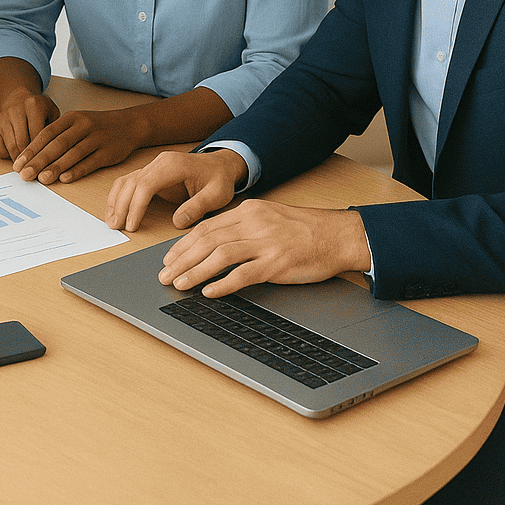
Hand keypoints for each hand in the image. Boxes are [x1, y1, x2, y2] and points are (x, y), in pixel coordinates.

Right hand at [0, 87, 59, 161]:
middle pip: (23, 142)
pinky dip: (5, 155)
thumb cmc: (38, 109)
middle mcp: (16, 110)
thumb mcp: (52, 112)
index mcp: (33, 104)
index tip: (47, 163)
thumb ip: (55, 128)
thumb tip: (56, 152)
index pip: (37, 134)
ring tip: (27, 166)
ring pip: (11, 146)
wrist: (17, 99)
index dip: (42, 151)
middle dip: (30, 159)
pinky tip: (14, 156)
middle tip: (36, 169)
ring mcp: (3, 118)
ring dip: (19, 159)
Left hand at [14, 109, 142, 184]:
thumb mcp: (76, 123)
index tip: (18, 164)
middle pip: (57, 144)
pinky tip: (65, 179)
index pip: (46, 134)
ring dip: (56, 167)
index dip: (31, 149)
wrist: (129, 125)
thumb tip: (33, 156)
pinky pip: (90, 162)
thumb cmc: (96, 127)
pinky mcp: (108, 152)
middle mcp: (82, 126)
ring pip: (73, 154)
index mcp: (71, 118)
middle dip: (39, 161)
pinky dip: (77, 170)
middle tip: (25, 175)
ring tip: (41, 179)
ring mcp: (96, 138)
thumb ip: (58, 136)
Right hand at [105, 149, 244, 232]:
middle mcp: (160, 162)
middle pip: (132, 182)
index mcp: (173, 165)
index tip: (131, 225)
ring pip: (127, 181)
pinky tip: (116, 210)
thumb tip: (177, 222)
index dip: (136, 205)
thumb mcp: (217, 194)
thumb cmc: (218, 179)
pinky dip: (120, 196)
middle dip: (121, 205)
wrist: (221, 165)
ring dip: (116, 200)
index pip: (146, 184)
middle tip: (116, 227)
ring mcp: (154, 166)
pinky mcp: (151, 173)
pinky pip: (130, 182)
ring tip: (112, 222)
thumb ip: (198, 207)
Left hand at [158, 200, 371, 297]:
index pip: (206, 227)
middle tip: (165, 275)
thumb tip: (213, 245)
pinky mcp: (278, 263)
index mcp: (248, 212)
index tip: (168, 259)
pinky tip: (209, 292)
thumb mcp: (269, 219)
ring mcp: (265, 243)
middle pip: (207, 240)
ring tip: (178, 284)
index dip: (183, 244)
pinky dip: (223, 284)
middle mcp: (253, 224)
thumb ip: (243, 228)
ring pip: (219, 256)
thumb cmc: (305, 231)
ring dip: (195, 271)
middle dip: (181, 259)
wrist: (339, 236)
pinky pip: (244, 274)